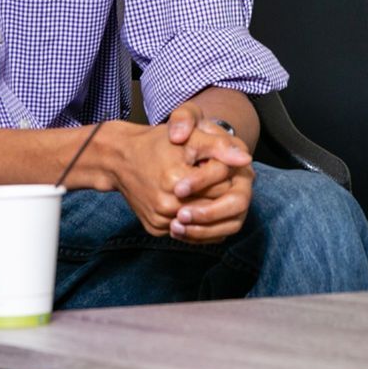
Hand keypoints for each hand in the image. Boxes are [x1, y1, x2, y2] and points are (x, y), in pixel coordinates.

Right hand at [109, 104, 253, 242]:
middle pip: (212, 208)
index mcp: (176, 182)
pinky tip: (193, 203)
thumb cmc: (159, 144)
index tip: (220, 166)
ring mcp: (159, 221)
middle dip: (218, 194)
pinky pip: (185, 230)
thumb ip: (220, 147)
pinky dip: (193, 220)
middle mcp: (165, 206)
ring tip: (205, 191)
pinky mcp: (154, 229)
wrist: (121, 159)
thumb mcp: (191, 137)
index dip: (226, 176)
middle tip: (214, 180)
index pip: (222, 188)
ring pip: (200, 223)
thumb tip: (246, 160)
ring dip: (207, 209)